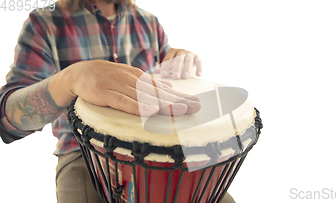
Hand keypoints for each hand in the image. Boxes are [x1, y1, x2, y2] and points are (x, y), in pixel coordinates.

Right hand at [66, 60, 200, 116]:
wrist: (80, 72)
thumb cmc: (109, 78)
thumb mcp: (131, 78)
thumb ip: (149, 85)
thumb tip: (170, 89)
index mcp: (140, 78)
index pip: (164, 90)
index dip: (180, 97)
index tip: (197, 104)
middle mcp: (133, 81)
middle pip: (158, 94)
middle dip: (178, 101)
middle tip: (196, 108)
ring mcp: (119, 86)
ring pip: (144, 98)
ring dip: (163, 105)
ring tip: (180, 110)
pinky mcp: (106, 94)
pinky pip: (123, 102)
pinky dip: (137, 107)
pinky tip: (150, 111)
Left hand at [158, 48, 201, 78]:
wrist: (188, 58)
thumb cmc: (175, 64)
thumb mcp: (169, 65)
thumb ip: (161, 68)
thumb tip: (152, 74)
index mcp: (172, 52)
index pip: (168, 59)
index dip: (165, 67)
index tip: (164, 75)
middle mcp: (181, 51)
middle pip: (178, 59)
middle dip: (176, 68)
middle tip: (175, 77)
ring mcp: (189, 53)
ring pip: (188, 60)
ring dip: (186, 69)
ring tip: (185, 77)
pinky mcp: (197, 57)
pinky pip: (199, 62)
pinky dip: (199, 68)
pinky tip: (198, 75)